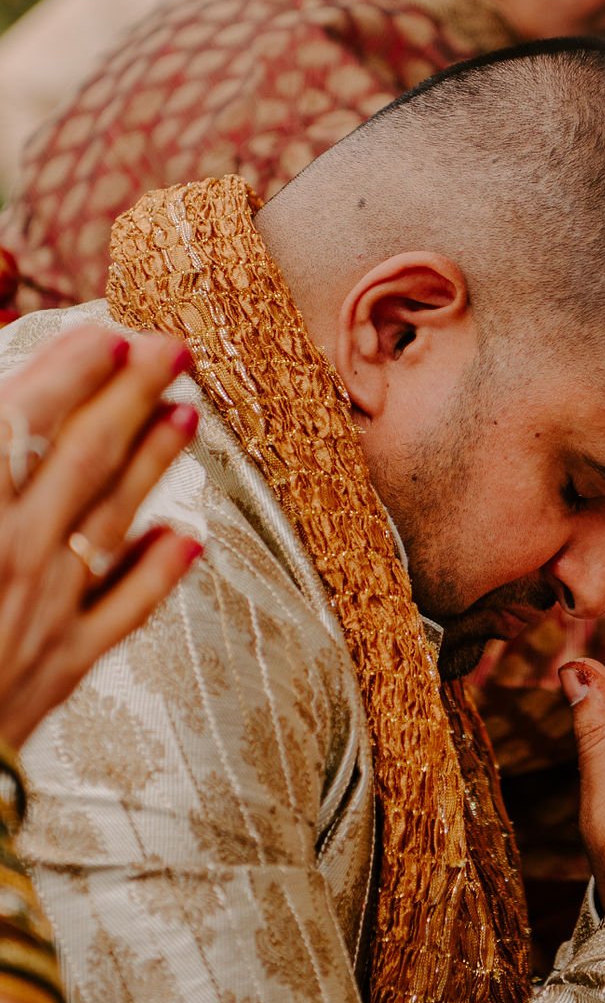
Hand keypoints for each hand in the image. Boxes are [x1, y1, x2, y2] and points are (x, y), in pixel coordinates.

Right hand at [0, 326, 202, 745]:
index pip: (27, 421)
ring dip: (156, 461)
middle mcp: (10, 553)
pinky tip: (189, 539)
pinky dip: (158, 574)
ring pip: (114, 518)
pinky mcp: (58, 669)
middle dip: (132, 396)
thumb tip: (9, 431)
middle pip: (85, 457)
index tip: (108, 333)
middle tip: (176, 349)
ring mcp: (42, 613)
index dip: (72, 371)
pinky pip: (122, 614)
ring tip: (189, 413)